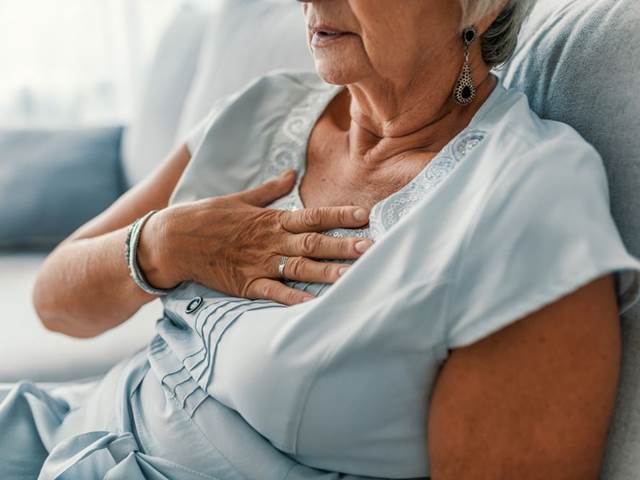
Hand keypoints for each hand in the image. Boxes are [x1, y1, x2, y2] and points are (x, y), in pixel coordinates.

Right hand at [139, 170, 372, 304]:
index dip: (340, 215)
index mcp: (271, 219)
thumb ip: (270, 190)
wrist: (174, 240)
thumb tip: (291, 173)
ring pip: (299, 269)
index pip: (313, 216)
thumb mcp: (240, 198)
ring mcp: (259, 264)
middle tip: (372, 248)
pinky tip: (315, 305)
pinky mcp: (246, 285)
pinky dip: (294, 300)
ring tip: (353, 276)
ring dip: (327, 273)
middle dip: (344, 245)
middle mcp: (270, 241)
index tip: (365, 216)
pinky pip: (274, 294)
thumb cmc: (208, 216)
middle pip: (313, 244)